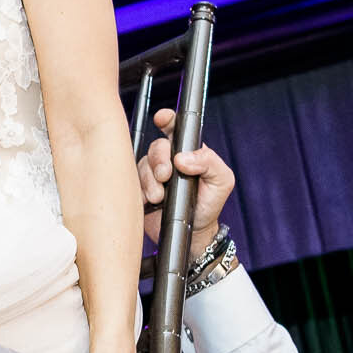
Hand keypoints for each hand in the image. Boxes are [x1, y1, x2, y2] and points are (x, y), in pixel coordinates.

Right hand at [137, 106, 236, 260]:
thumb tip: (183, 158)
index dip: (167, 119)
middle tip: (165, 176)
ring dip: (150, 182)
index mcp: (188, 151)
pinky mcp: (141, 190)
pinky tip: (149, 202)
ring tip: (159, 198)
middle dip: (158, 160)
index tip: (162, 118)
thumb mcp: (221, 181)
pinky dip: (139, 192)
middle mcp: (169, 159)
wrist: (194, 234)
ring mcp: (153, 174)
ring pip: (142, 166)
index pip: (176, 128)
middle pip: (156, 147)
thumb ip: (209, 163)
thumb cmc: (209, 204)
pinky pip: (131, 184)